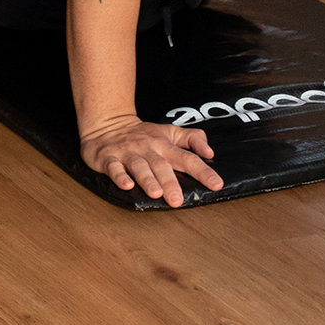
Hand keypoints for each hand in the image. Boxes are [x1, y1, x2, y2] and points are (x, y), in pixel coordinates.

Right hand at [79, 115, 222, 206]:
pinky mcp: (109, 159)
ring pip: (139, 167)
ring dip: (147, 180)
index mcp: (164, 144)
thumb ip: (192, 138)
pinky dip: (120, 177)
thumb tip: (210, 152)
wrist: (108, 124)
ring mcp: (128, 154)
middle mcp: (147, 149)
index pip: (187, 158)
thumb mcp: (169, 131)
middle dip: (170, 182)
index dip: (202, 171)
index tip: (216, 184)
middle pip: (161, 165)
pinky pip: (114, 168)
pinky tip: (126, 186)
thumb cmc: (143, 134)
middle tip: (178, 200)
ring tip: (155, 194)